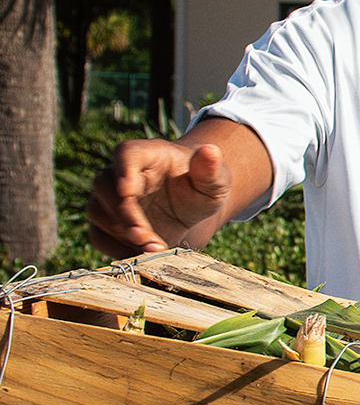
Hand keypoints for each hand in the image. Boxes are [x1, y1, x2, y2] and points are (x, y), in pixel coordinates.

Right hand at [86, 139, 233, 256]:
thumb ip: (211, 169)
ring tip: (155, 247)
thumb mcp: (215, 180)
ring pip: (98, 212)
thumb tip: (210, 150)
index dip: (123, 169)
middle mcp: (120, 173)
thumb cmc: (201, 186)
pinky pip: (98, 236)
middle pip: (105, 185)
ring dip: (122, 233)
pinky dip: (117, 248)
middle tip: (144, 235)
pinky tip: (142, 254)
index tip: (128, 190)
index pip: (126, 152)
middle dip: (123, 213)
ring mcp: (109, 198)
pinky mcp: (106, 222)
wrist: (190, 207)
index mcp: (147, 154)